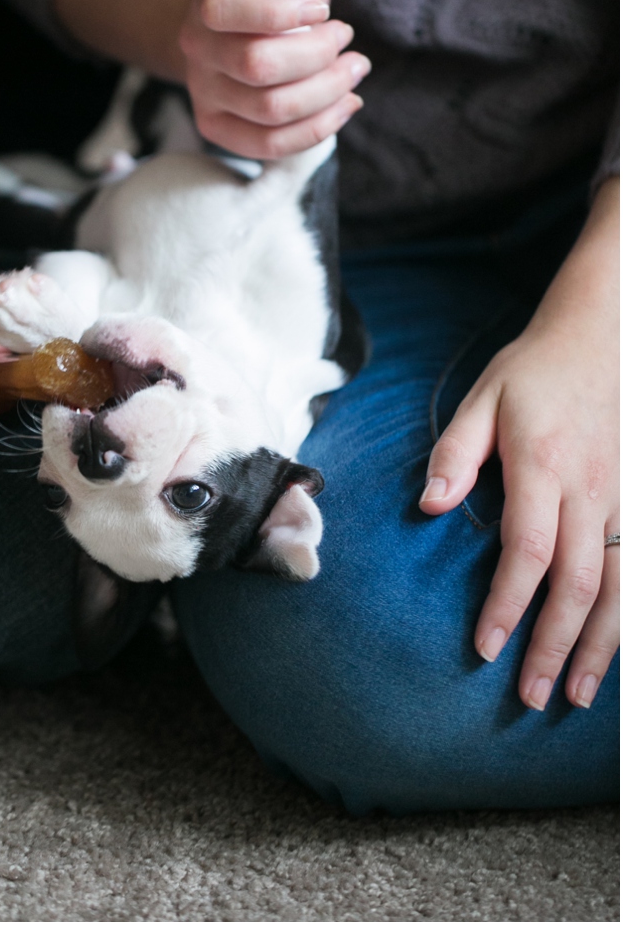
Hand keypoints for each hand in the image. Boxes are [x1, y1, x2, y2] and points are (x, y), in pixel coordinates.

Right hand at [180, 0, 369, 158]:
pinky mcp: (216, 127)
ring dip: (327, 91)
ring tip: (354, 69)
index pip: (228, 11)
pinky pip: (268, 145)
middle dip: (318, 54)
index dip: (282, 13)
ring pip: (270, 109)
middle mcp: (197, 48)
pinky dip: (316, 129)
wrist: (227, 29)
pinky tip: (344, 104)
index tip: (322, 9)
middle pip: (258, 66)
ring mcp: (203, 92)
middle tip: (346, 36)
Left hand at [421, 178, 619, 709]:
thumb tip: (430, 505)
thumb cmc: (535, 370)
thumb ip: (455, 454)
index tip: (486, 648)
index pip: (528, 552)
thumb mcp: (484, 398)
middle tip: (532, 695)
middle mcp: (591, 491)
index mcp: (544, 467)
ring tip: (578, 696)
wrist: (603, 336)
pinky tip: (616, 651)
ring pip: (620, 587)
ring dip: (601, 646)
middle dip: (555, 645)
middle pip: (578, 583)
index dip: (508, 605)